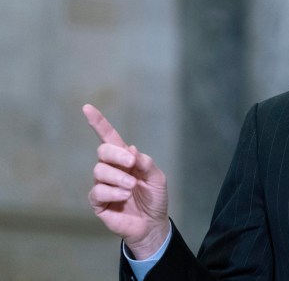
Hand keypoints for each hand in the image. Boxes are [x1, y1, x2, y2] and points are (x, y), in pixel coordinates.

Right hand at [84, 104, 169, 259]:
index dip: (98, 123)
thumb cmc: (155, 198)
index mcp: (125, 159)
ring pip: (100, 171)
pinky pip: (98, 191)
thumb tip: (132, 149)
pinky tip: (125, 196)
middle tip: (132, 164)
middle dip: (116, 155)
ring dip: (119, 177)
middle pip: (102, 151)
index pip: (109, 137)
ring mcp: (103, 185)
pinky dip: (113, 192)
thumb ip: (146, 163)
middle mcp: (111, 169)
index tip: (87, 107)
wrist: (153, 224)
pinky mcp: (98, 202)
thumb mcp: (157, 178)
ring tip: (132, 187)